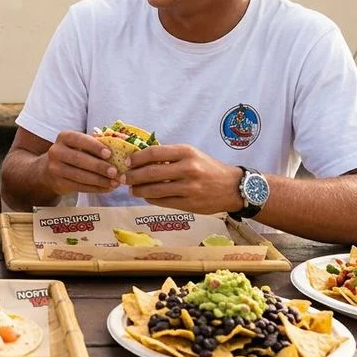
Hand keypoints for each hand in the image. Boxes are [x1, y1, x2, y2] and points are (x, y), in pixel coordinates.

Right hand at [42, 131, 119, 195]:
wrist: (50, 170)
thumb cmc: (73, 152)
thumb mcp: (80, 143)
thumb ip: (97, 141)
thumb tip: (121, 139)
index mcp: (64, 137)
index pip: (79, 139)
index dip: (94, 146)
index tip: (109, 153)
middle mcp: (56, 151)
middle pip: (79, 159)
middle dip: (99, 166)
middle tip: (115, 172)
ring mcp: (55, 169)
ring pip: (79, 176)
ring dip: (99, 180)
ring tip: (114, 182)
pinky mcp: (59, 183)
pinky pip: (79, 187)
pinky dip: (95, 188)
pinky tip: (107, 188)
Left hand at [122, 145, 243, 214]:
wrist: (233, 187)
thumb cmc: (208, 168)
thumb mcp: (192, 154)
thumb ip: (170, 156)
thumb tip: (141, 159)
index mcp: (186, 152)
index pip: (153, 153)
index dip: (136, 158)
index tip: (127, 162)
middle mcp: (187, 168)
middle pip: (150, 173)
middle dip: (132, 176)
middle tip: (124, 178)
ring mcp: (189, 188)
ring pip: (154, 190)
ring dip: (139, 190)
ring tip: (132, 190)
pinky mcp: (189, 204)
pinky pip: (163, 202)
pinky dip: (150, 199)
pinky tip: (146, 197)